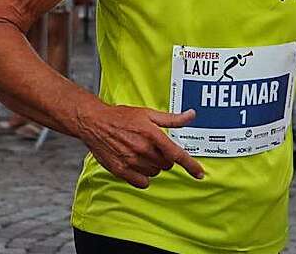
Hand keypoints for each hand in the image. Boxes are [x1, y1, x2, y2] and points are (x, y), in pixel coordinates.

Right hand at [79, 105, 204, 188]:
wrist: (96, 123)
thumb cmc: (122, 117)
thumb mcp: (149, 113)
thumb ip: (172, 118)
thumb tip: (191, 115)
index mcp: (152, 134)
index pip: (177, 154)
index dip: (191, 165)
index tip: (200, 174)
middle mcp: (143, 149)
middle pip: (166, 164)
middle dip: (165, 158)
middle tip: (154, 147)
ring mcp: (131, 161)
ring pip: (155, 173)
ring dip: (153, 166)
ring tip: (142, 152)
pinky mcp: (121, 170)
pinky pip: (142, 182)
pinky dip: (143, 177)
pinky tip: (137, 164)